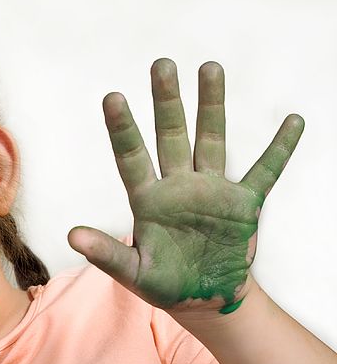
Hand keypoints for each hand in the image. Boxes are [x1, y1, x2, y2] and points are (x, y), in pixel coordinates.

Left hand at [68, 58, 303, 314]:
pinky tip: (292, 121)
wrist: (203, 298)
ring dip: (211, 105)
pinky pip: (265, 171)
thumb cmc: (163, 285)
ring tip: (209, 67)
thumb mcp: (133, 272)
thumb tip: (72, 235)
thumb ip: (106, 253)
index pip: (131, 157)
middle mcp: (177, 187)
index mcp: (147, 201)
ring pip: (211, 139)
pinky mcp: (242, 203)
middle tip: (161, 65)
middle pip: (170, 135)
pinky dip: (280, 148)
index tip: (113, 97)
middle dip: (166, 101)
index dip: (122, 128)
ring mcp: (210, 190)